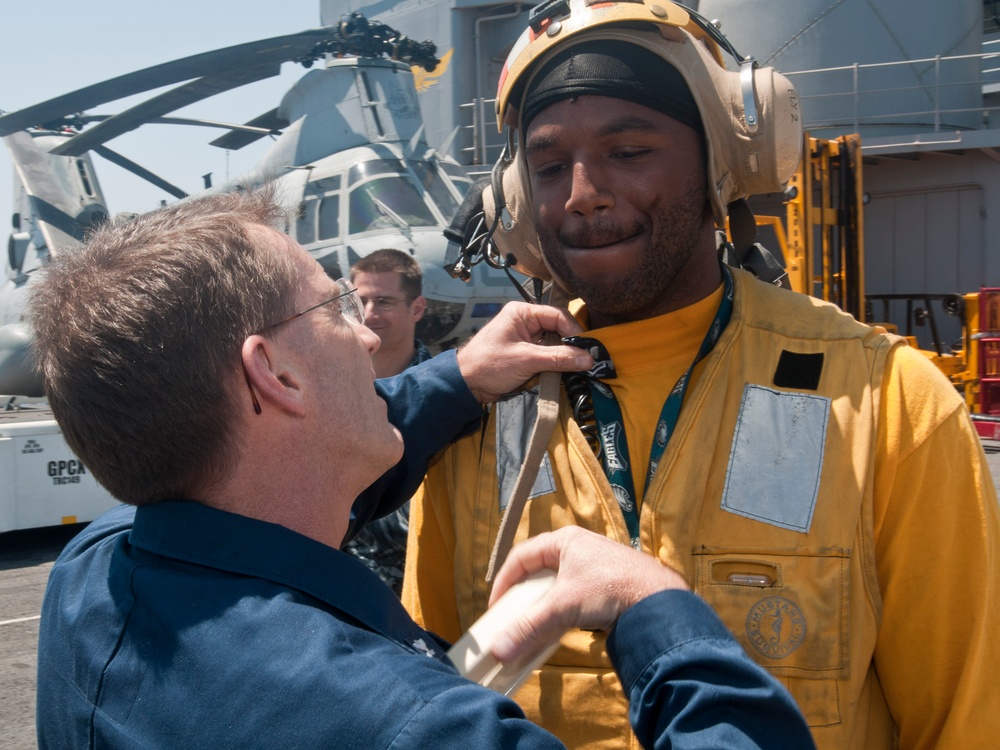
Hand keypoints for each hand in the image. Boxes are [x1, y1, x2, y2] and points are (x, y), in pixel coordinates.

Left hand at [456, 302, 592, 402]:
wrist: (466, 385)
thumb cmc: (489, 365)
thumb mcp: (526, 360)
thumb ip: (558, 358)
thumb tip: (589, 359)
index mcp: (522, 313)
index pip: (557, 316)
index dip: (574, 332)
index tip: (586, 349)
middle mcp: (526, 322)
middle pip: (558, 330)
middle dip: (571, 345)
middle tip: (586, 360)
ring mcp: (526, 339)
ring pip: (554, 344)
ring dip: (564, 356)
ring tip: (579, 367)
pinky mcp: (526, 355)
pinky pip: (547, 356)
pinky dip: (556, 364)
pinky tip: (565, 372)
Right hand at [488, 527, 689, 663]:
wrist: (659, 601)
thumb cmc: (611, 589)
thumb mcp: (564, 606)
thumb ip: (530, 627)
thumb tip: (499, 650)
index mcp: (564, 540)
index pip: (522, 557)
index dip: (504, 581)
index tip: (496, 607)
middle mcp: (578, 548)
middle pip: (539, 571)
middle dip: (524, 597)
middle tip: (512, 617)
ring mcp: (594, 566)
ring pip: (557, 586)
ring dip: (543, 607)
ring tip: (533, 625)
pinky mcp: (606, 585)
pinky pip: (573, 597)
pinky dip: (562, 612)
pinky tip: (559, 629)